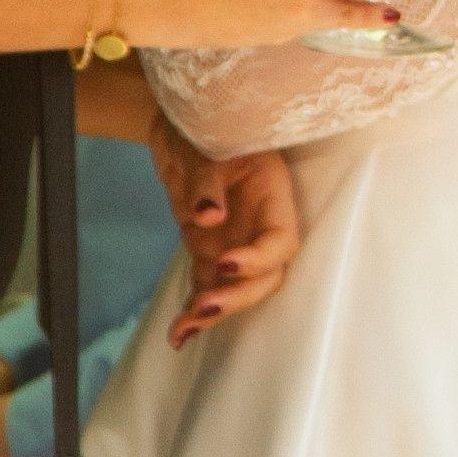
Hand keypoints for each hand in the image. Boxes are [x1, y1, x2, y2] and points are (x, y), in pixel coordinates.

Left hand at [153, 116, 301, 346]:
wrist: (177, 121)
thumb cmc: (201, 121)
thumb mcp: (205, 143)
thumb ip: (208, 180)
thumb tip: (208, 217)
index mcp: (271, 194)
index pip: (281, 239)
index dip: (260, 258)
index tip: (225, 262)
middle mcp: (258, 223)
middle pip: (267, 274)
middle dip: (239, 295)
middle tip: (205, 305)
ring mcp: (233, 239)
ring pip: (238, 287)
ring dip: (215, 311)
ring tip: (186, 328)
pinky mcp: (207, 250)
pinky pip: (207, 286)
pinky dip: (194, 311)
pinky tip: (177, 334)